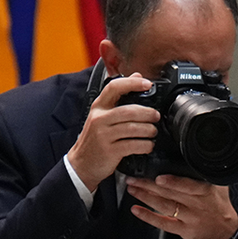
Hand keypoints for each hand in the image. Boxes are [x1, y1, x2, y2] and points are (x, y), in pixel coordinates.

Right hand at [67, 73, 158, 191]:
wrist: (81, 163)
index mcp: (99, 107)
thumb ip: (119, 97)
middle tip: (156, 116)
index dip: (132, 83)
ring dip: (149, 130)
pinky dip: (146, 145)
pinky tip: (148, 145)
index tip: (147, 84)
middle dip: (148, 113)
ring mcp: (103, 135)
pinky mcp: (110, 151)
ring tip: (153, 132)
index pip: (113, 88)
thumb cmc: (96, 138)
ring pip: (133, 129)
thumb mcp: (103, 115)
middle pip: (129, 111)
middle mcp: (99, 119)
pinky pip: (134, 145)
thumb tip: (137, 75)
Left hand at [125, 174, 237, 238]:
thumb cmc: (220, 207)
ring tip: (132, 188)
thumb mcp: (220, 187)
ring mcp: (189, 218)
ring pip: (164, 206)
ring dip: (145, 197)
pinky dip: (148, 216)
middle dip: (149, 185)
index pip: (189, 186)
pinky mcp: (183, 230)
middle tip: (134, 178)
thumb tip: (195, 156)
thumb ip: (206, 174)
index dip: (173, 182)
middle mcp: (197, 205)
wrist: (226, 233)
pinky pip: (163, 223)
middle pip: (170, 194)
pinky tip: (136, 210)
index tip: (159, 177)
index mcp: (206, 192)